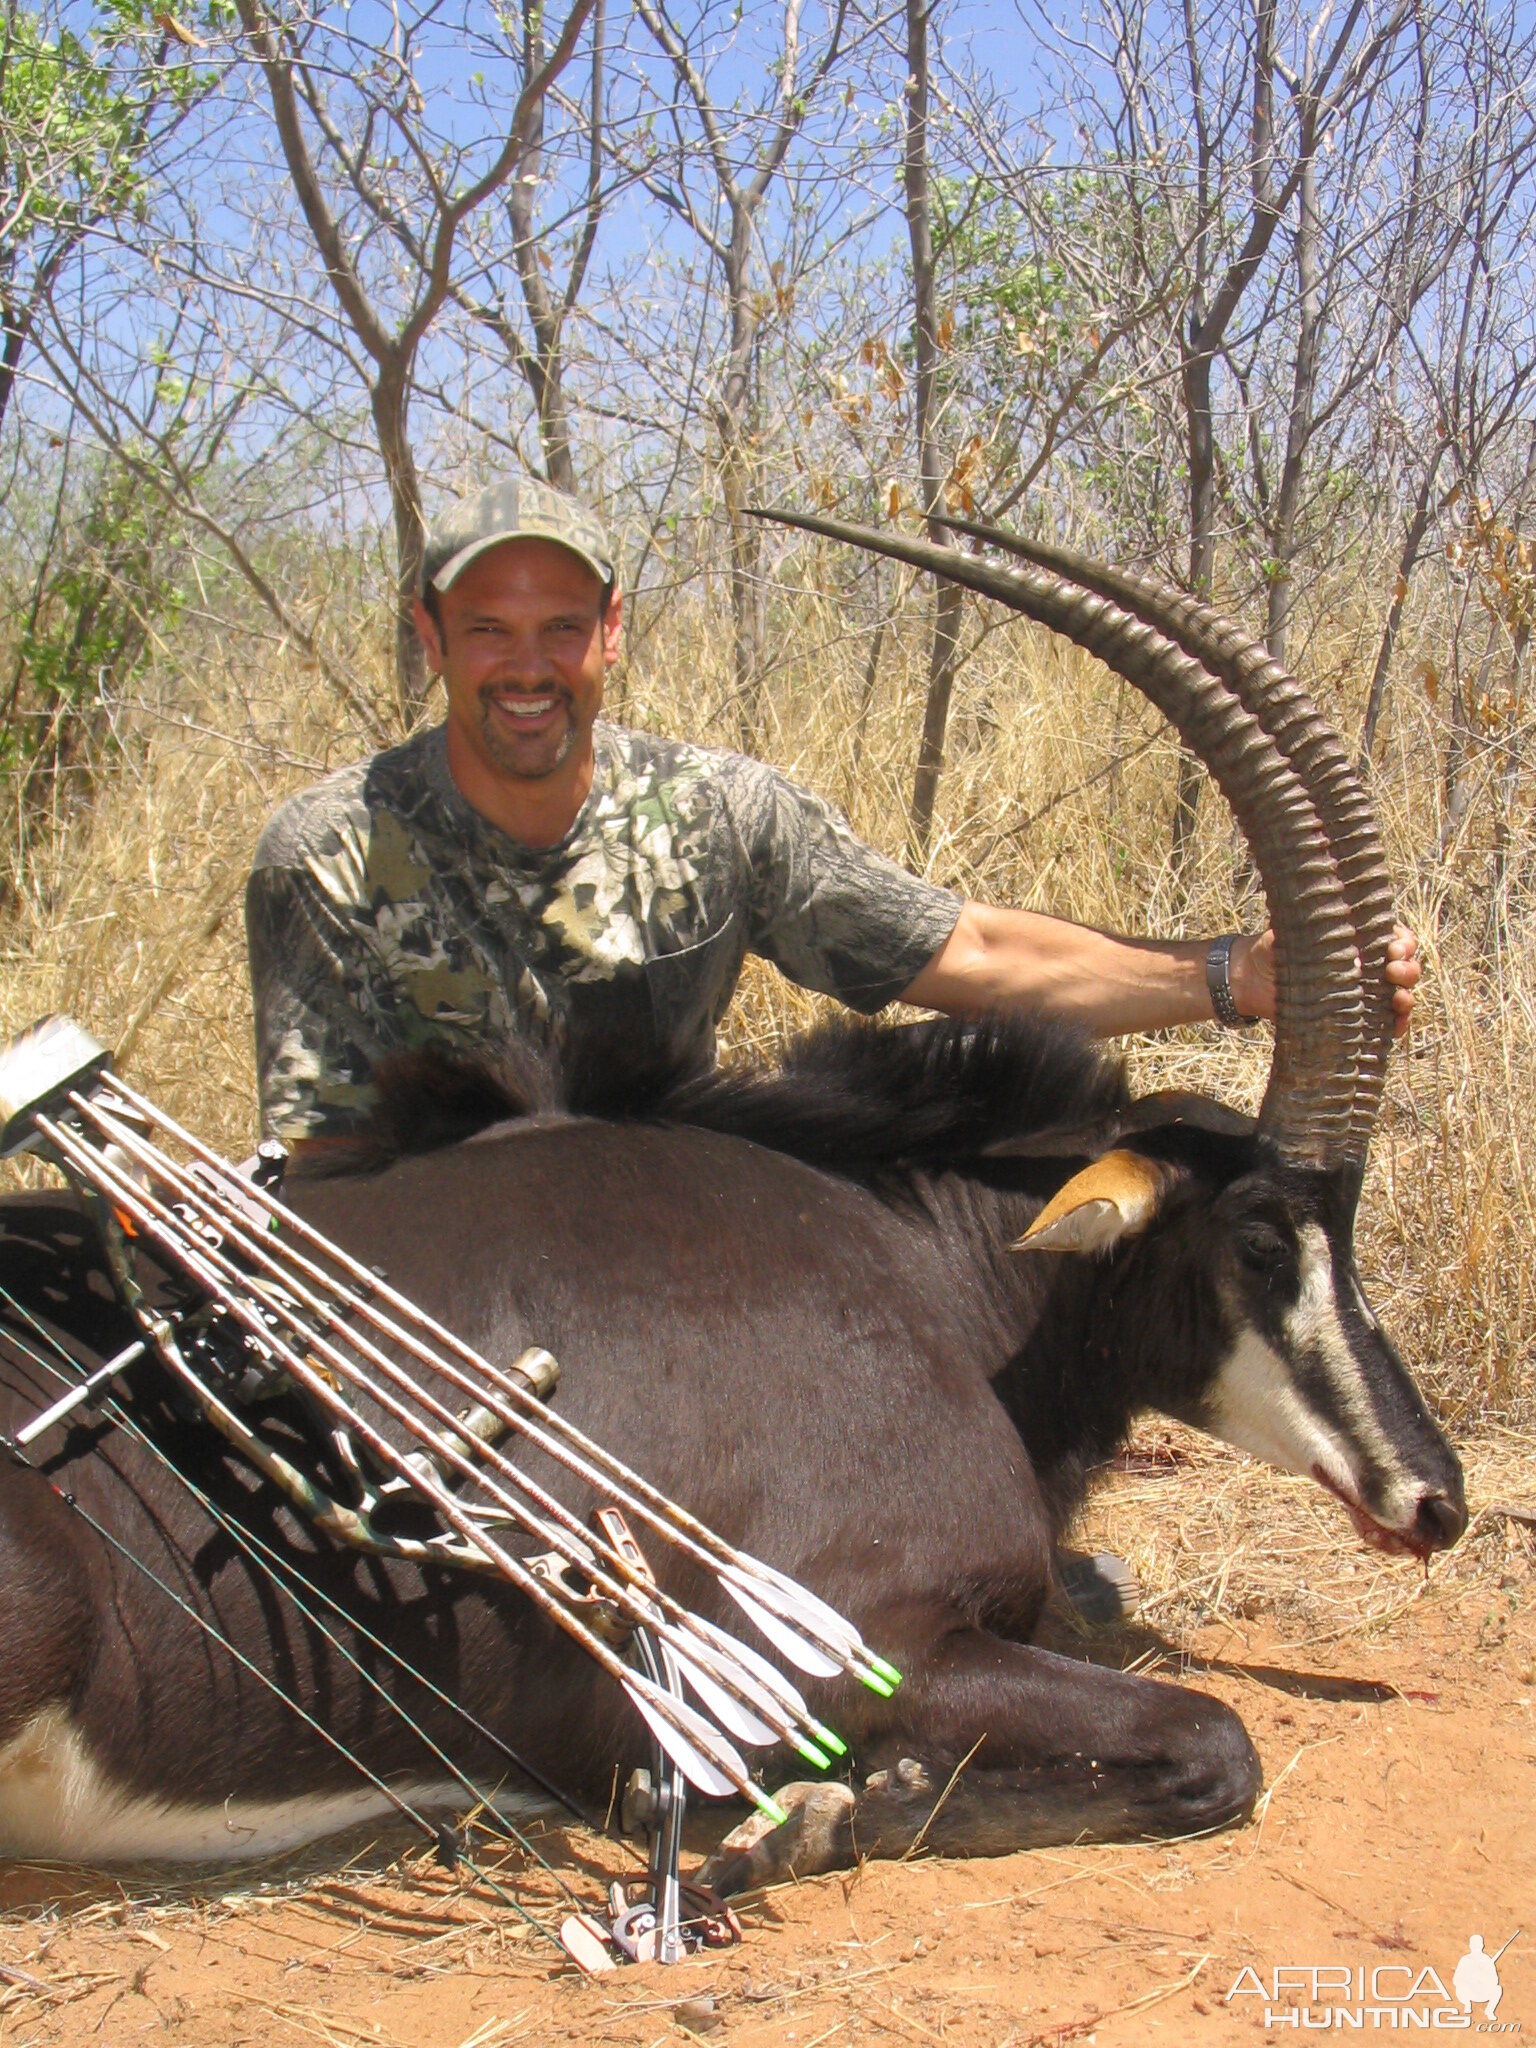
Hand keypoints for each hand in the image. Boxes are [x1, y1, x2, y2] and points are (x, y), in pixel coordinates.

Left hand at [1232, 924, 1420, 1037]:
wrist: (1252, 980)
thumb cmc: (1274, 948)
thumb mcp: (1293, 932)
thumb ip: (1315, 933)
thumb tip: (1348, 952)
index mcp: (1360, 939)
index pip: (1397, 937)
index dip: (1403, 943)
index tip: (1392, 948)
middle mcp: (1367, 964)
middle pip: (1406, 966)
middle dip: (1407, 968)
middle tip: (1391, 970)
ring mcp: (1364, 992)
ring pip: (1401, 994)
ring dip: (1406, 997)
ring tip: (1397, 999)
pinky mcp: (1355, 1016)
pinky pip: (1384, 1023)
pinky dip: (1396, 1025)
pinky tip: (1395, 1025)